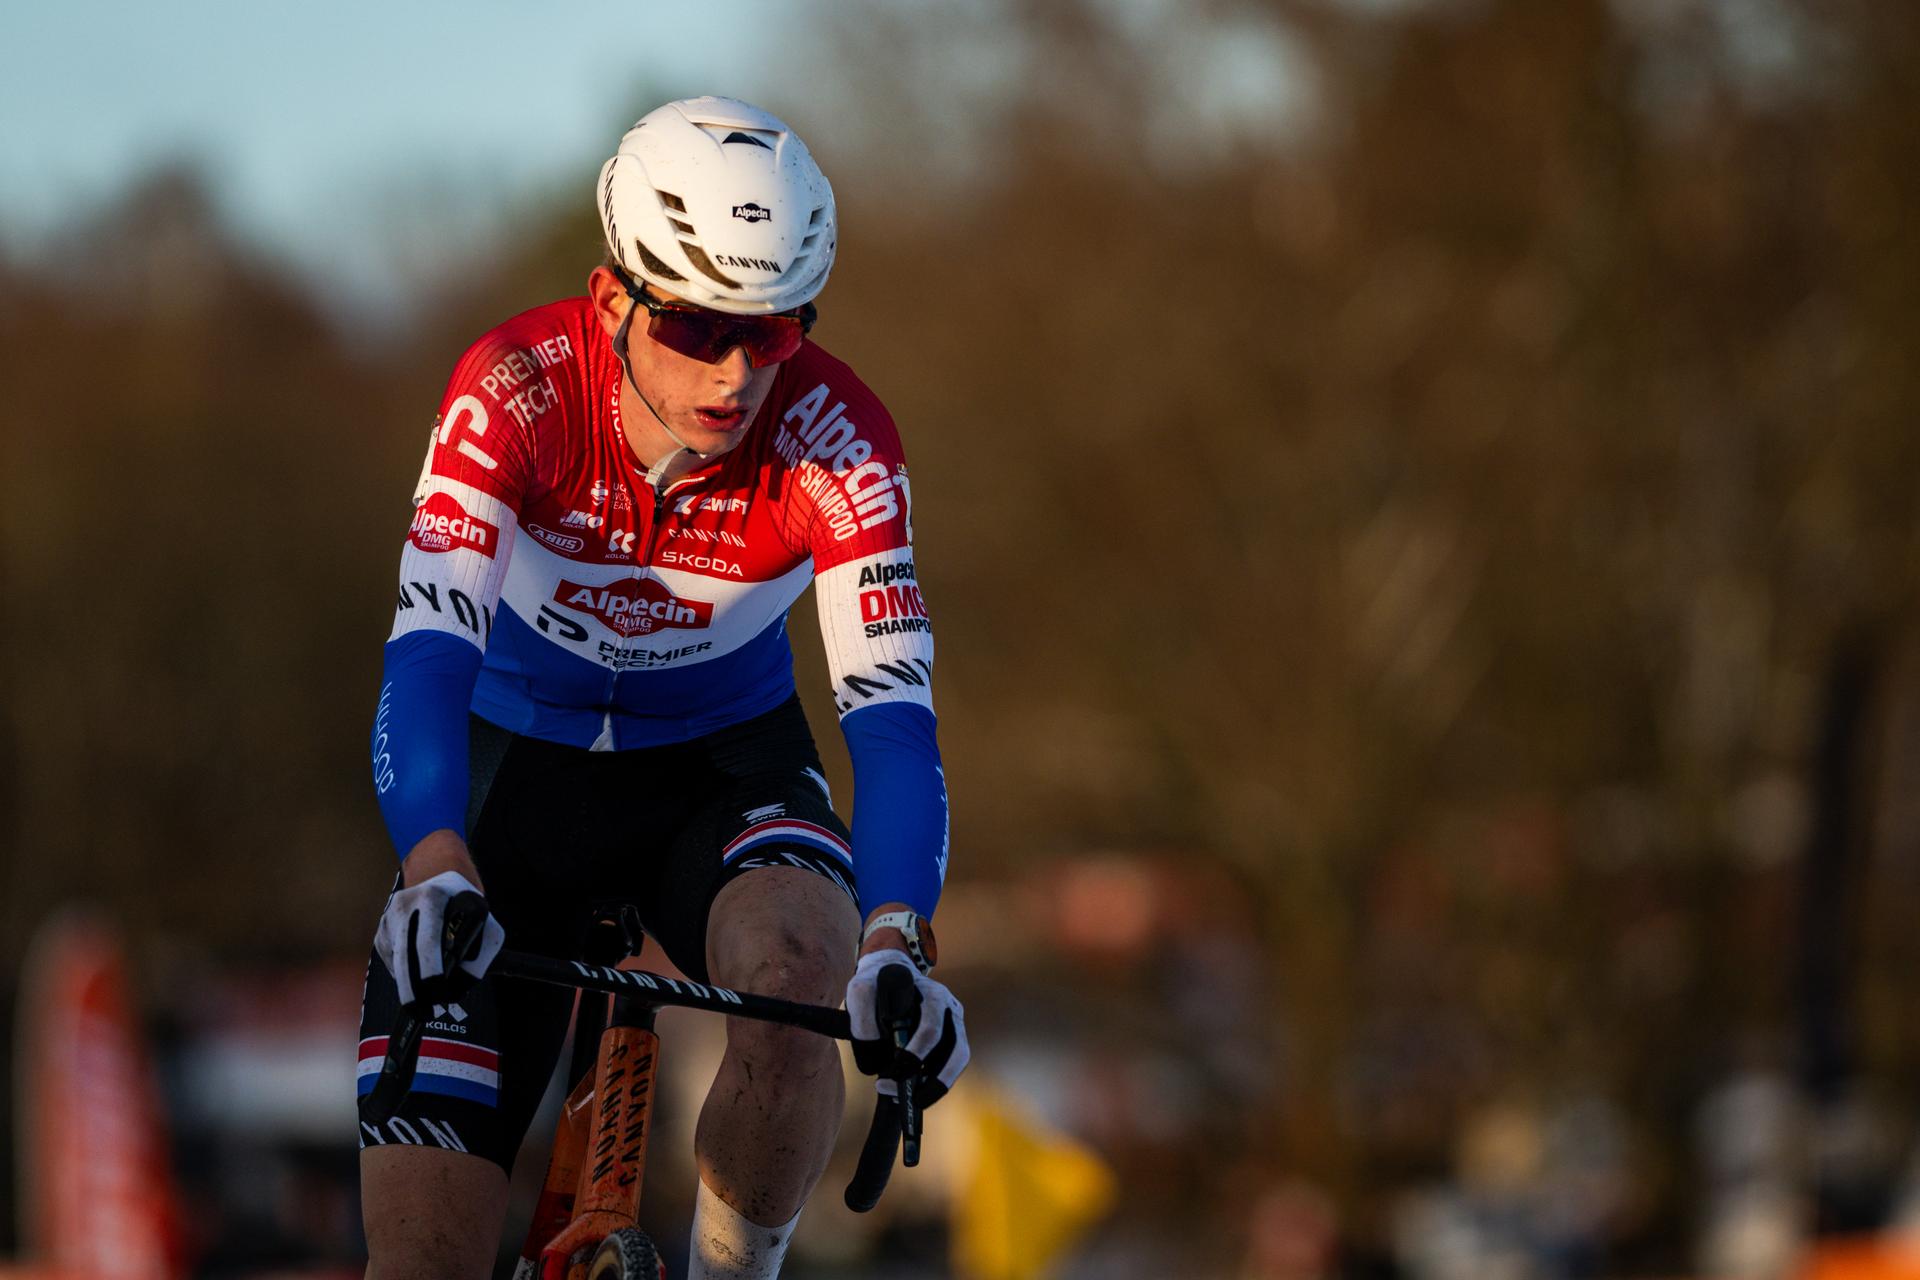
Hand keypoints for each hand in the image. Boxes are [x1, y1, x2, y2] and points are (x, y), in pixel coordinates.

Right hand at [373, 869, 504, 1007]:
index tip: (437, 994)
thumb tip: (455, 991)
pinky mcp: (381, 931)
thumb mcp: (487, 926)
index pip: (427, 940)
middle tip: (424, 1014)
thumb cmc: (468, 908)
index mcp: (431, 897)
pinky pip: (393, 962)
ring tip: (427, 996)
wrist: (440, 880)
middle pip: (404, 956)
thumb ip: (478, 958)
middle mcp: (403, 905)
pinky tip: (420, 970)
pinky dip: (407, 973)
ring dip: (412, 983)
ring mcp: (388, 918)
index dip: (430, 970)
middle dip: (413, 990)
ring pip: (397, 962)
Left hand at [846, 950, 968, 1105]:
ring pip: (958, 1059)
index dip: (916, 1052)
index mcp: (932, 994)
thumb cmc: (875, 984)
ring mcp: (954, 1022)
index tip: (895, 1070)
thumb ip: (862, 1022)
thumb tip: (877, 1062)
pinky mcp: (951, 1036)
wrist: (889, 972)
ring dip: (938, 1084)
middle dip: (934, 1078)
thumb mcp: (860, 992)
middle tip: (908, 1096)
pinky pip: (951, 1064)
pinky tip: (913, 1093)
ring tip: (912, 1101)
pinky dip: (935, 1081)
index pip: (930, 1028)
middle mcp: (950, 1008)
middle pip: (956, 1049)